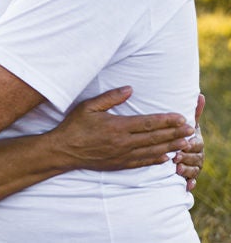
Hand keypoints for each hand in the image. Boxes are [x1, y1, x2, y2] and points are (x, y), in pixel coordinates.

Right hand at [49, 86, 193, 171]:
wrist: (63, 150)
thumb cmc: (74, 126)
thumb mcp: (88, 107)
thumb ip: (110, 97)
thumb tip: (129, 89)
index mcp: (117, 126)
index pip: (148, 123)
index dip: (166, 120)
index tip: (180, 117)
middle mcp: (123, 142)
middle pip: (154, 137)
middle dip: (174, 133)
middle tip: (190, 129)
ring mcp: (122, 155)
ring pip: (152, 151)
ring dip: (170, 146)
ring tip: (184, 143)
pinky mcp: (119, 164)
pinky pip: (141, 163)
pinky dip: (155, 160)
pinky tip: (165, 157)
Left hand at [174, 93, 204, 190]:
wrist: (179, 148)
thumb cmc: (182, 134)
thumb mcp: (187, 123)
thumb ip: (193, 112)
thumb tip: (200, 94)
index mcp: (197, 141)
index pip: (197, 144)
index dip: (190, 145)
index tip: (181, 146)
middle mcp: (198, 154)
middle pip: (196, 158)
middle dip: (187, 158)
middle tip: (175, 158)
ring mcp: (195, 166)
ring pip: (194, 169)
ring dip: (187, 170)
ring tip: (177, 170)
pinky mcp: (189, 176)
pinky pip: (192, 181)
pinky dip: (190, 183)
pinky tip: (187, 186)